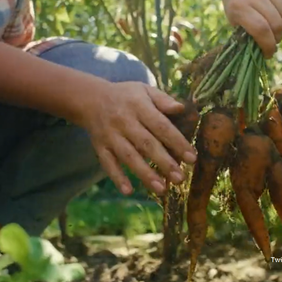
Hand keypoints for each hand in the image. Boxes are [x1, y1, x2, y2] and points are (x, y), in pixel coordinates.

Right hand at [80, 82, 197, 195]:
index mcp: (139, 106)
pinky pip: (108, 164)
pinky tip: (129, 191)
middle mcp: (124, 122)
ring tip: (162, 189)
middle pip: (146, 144)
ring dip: (145, 174)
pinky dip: (117, 177)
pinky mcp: (100, 147)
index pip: (161, 126)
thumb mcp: (144, 90)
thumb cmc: (126, 96)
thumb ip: (163, 100)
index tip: (192, 158)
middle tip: (180, 178)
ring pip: (129, 157)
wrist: (90, 98)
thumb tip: (181, 108)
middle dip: (164, 162)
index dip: (177, 142)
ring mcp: (111, 136)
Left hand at [222, 0, 281, 57]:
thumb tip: (264, 52)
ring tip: (277, 28)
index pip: (261, 30)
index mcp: (240, 6)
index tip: (269, 53)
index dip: (268, 45)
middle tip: (272, 40)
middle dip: (276, 37)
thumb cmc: (236, 4)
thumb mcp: (234, 20)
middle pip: (276, 23)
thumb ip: (247, 35)